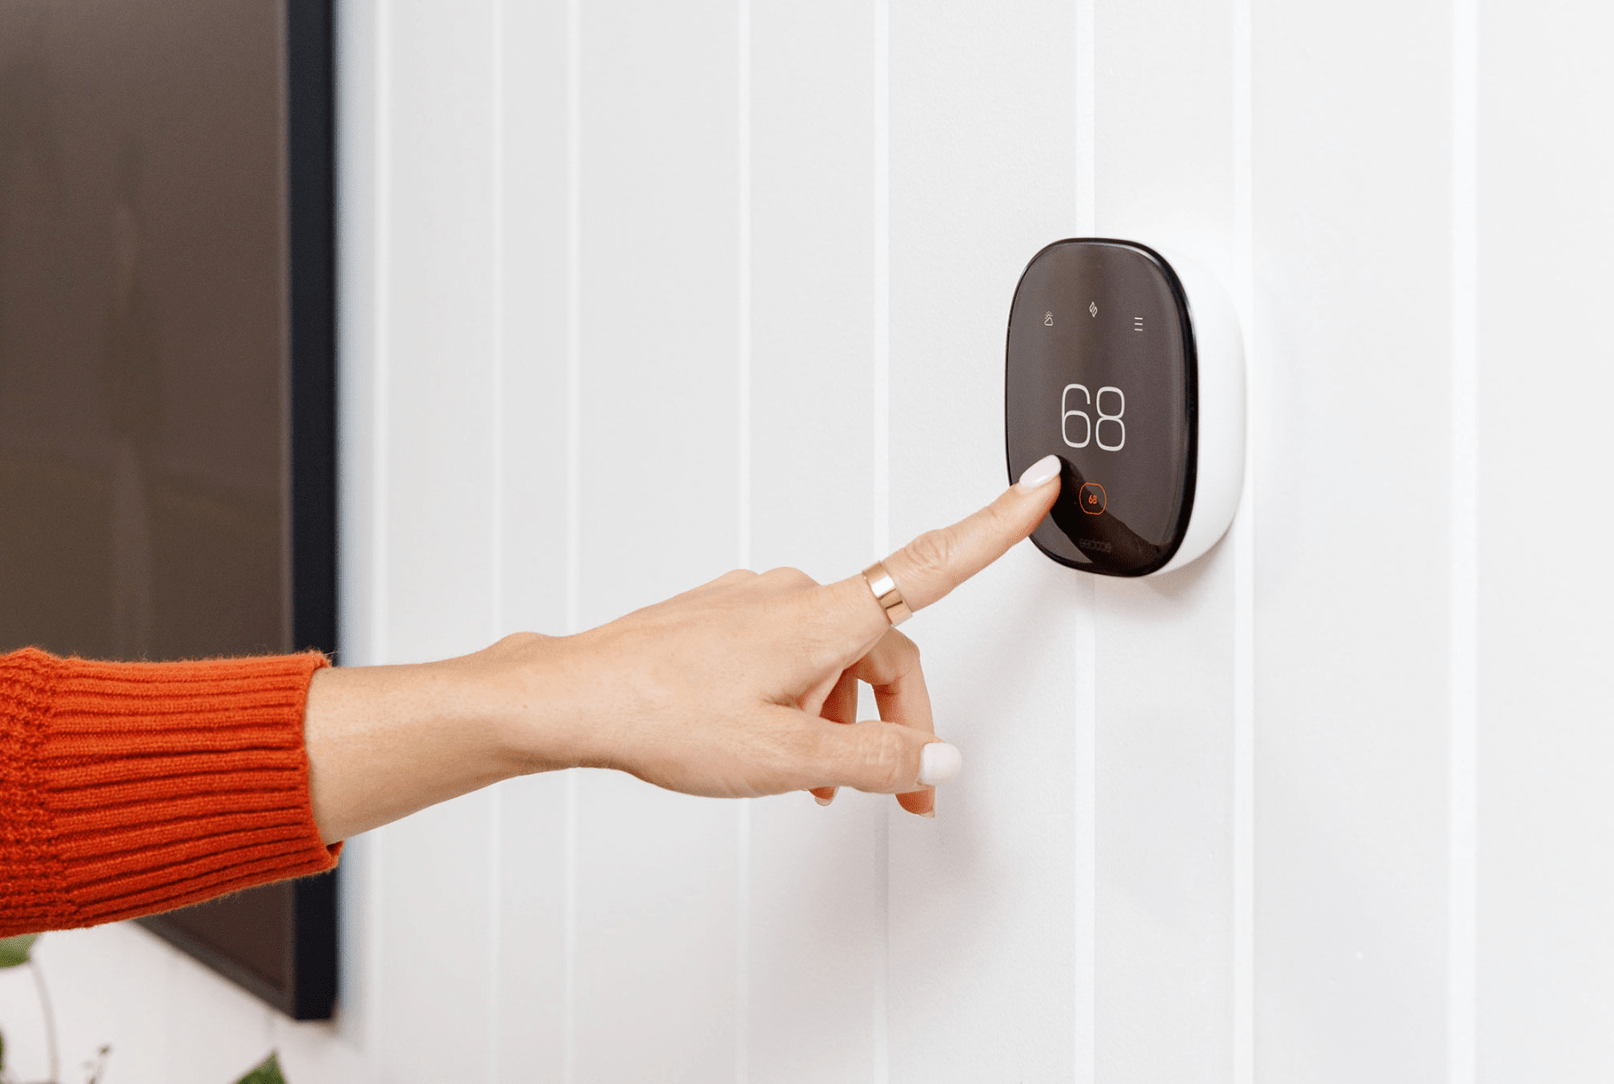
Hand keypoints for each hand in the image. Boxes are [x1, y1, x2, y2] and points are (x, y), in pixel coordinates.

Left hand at [303, 455, 1065, 841]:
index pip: (934, 564)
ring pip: (833, 658)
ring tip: (826, 784)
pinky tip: (780, 752)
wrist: (575, 698)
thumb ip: (876, 759)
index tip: (1038, 485)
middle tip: (906, 789)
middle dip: (902, 720)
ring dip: (845, 719)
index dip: (995, 528)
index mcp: (826, 617)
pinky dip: (803, 703)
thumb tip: (936, 757)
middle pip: (884, 649)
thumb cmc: (663, 715)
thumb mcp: (791, 758)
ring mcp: (751, 604)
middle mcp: (793, 595)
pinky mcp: (719, 621)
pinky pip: (788, 657)